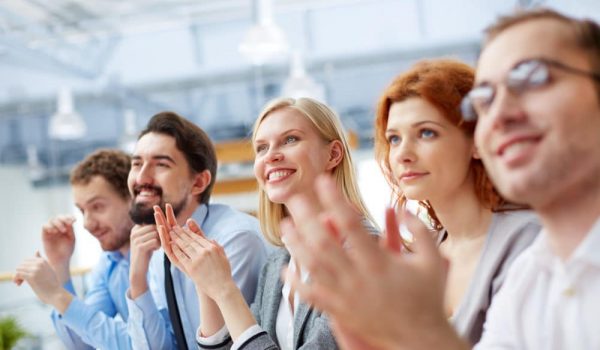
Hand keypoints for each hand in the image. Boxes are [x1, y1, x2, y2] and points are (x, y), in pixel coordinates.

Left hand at [14, 252, 72, 312]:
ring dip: (17, 276)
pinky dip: (16, 279)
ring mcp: (35, 269)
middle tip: (22, 281)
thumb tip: (36, 251)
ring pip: (18, 269)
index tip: (25, 276)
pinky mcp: (31, 276)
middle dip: (20, 272)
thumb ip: (42, 261)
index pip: (26, 260)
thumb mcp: (48, 269)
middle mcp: (39, 263)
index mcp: (43, 260)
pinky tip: (19, 284)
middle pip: (21, 264)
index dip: (24, 268)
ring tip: (20, 283)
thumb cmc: (52, 284)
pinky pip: (18, 274)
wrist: (56, 293)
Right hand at [42, 215, 75, 282]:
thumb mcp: (71, 238)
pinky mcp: (44, 234)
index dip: (70, 216)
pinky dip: (49, 226)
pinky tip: (54, 231)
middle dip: (64, 218)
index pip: (66, 218)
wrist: (60, 260)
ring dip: (58, 223)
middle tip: (69, 223)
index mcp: (66, 227)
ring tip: (63, 230)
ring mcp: (51, 230)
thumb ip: (70, 230)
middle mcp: (58, 227)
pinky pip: (44, 226)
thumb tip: (69, 221)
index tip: (74, 220)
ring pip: (52, 220)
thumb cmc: (67, 250)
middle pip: (58, 217)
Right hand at [129, 224, 159, 297]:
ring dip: (159, 240)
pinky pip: (155, 241)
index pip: (152, 222)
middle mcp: (134, 232)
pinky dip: (158, 245)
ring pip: (156, 233)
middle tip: (158, 243)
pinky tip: (155, 249)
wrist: (138, 269)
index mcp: (135, 229)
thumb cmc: (146, 253)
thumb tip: (163, 219)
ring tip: (156, 246)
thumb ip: (152, 230)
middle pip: (154, 227)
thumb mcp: (147, 239)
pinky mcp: (140, 247)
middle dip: (160, 234)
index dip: (158, 230)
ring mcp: (136, 239)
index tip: (157, 238)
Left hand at [156, 204, 234, 301]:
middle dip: (180, 232)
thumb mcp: (224, 257)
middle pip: (190, 239)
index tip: (183, 228)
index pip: (198, 237)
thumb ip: (218, 247)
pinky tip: (171, 245)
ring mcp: (198, 259)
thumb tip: (212, 239)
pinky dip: (176, 249)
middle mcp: (205, 251)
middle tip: (173, 227)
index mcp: (212, 247)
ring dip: (176, 238)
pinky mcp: (192, 267)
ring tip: (170, 233)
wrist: (223, 288)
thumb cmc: (224, 274)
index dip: (189, 232)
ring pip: (185, 246)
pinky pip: (182, 256)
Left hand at [282, 175, 462, 349]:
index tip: (323, 181)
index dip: (334, 201)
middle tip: (293, 198)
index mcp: (379, 262)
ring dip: (297, 244)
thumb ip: (420, 232)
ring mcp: (346, 295)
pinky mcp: (340, 311)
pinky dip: (297, 284)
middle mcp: (357, 277)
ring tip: (285, 225)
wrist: (419, 340)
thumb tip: (402, 209)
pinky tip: (285, 271)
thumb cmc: (428, 298)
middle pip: (323, 242)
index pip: (350, 224)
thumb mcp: (433, 261)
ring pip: (314, 266)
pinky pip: (313, 296)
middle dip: (306, 218)